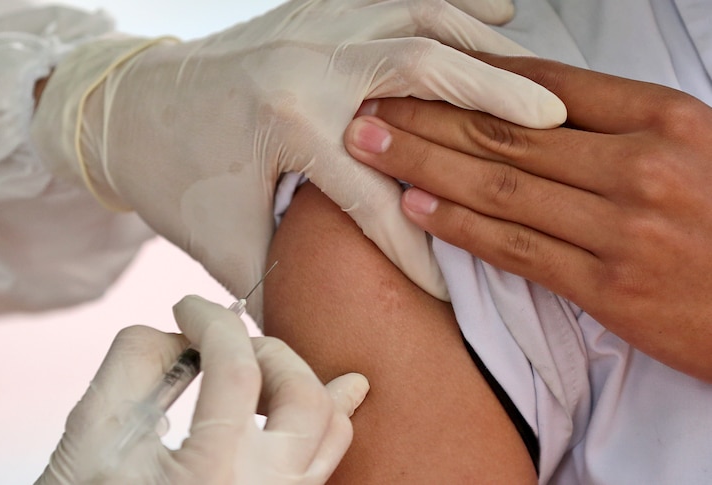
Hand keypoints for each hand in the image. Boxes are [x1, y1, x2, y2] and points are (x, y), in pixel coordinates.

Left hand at [31, 0, 565, 321]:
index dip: (418, 245)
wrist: (123, 111)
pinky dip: (444, 0)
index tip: (453, 286)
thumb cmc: (171, 178)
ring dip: (478, 42)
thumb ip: (279, 284)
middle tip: (550, 127)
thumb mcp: (220, 242)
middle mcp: (307, 63)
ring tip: (530, 71)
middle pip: (423, 70)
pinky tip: (488, 14)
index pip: (379, 191)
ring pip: (417, 14)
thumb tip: (316, 339)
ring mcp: (310, 25)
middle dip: (491, 101)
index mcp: (287, 122)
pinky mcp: (308, 9)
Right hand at [37, 295, 369, 483]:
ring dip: (300, 378)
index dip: (213, 320)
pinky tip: (341, 388)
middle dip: (265, 349)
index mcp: (210, 478)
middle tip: (222, 339)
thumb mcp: (89, 435)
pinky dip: (328, 416)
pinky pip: (327, 460)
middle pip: (302, 396)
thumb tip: (185, 332)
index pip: (237, 369)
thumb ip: (134, 362)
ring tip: (262, 360)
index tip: (187, 307)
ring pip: (330, 429)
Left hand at [344, 54, 711, 381]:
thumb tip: (529, 108)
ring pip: (500, 185)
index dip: (469, 76)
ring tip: (370, 148)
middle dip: (426, 116)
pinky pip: (516, 247)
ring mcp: (623, 227)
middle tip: (368, 106)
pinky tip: (414, 208)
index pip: (545, 83)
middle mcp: (640, 165)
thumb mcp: (692, 147)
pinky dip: (460, 225)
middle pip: (506, 130)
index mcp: (664, 118)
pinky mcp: (608, 287)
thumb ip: (616, 125)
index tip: (417, 71)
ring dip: (423, 164)